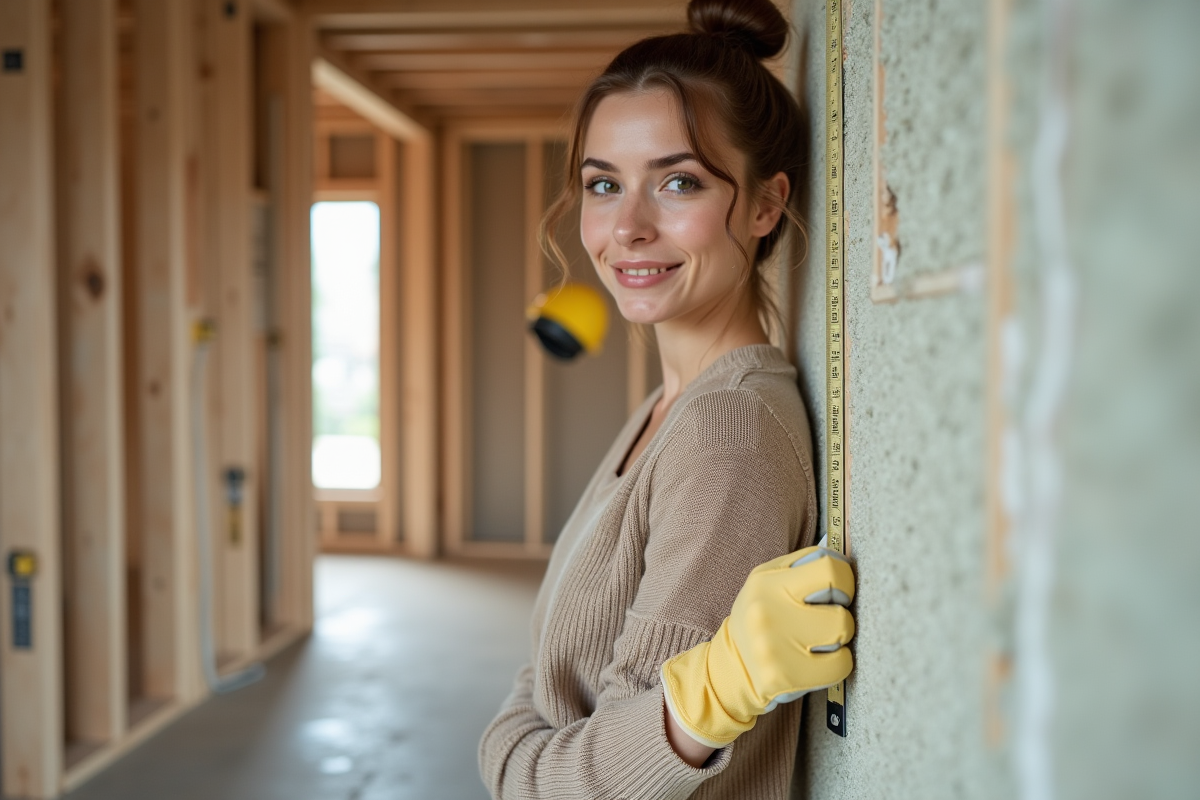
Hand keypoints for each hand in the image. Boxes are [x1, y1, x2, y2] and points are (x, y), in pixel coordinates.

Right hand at [660, 547, 855, 747]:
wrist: (732, 665)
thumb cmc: (761, 617)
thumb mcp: (768, 581)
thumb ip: (802, 565)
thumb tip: (842, 558)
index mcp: (767, 582)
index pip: (829, 569)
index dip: (844, 580)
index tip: (837, 591)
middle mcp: (768, 613)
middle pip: (840, 612)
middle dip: (840, 616)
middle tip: (825, 621)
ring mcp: (774, 648)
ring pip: (842, 636)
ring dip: (839, 641)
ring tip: (819, 641)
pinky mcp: (783, 676)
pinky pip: (840, 665)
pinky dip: (837, 664)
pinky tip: (819, 662)